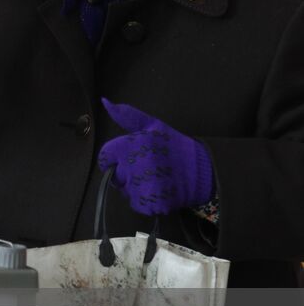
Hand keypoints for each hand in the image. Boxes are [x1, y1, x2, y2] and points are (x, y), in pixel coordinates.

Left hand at [97, 98, 213, 215]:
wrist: (202, 169)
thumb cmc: (173, 145)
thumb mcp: (152, 125)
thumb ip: (127, 115)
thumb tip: (105, 102)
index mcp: (131, 144)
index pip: (105, 156)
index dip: (112, 158)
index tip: (125, 159)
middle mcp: (134, 165)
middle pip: (115, 176)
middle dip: (125, 174)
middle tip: (145, 168)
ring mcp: (142, 186)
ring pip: (125, 191)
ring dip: (135, 188)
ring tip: (154, 178)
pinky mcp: (150, 203)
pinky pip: (137, 204)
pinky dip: (145, 200)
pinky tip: (159, 189)